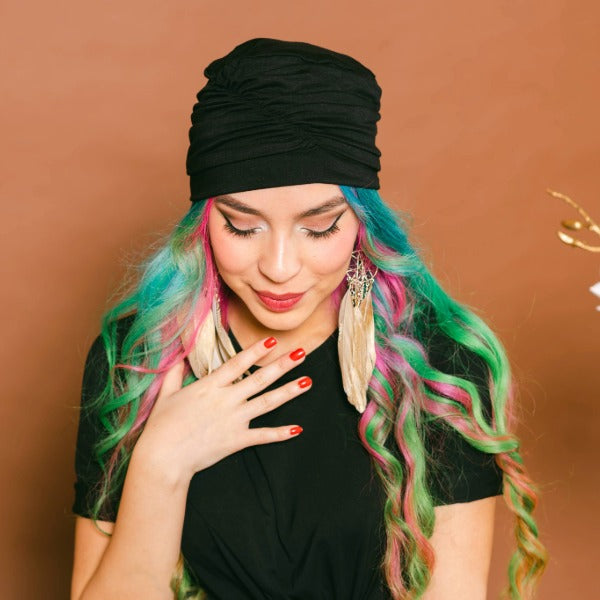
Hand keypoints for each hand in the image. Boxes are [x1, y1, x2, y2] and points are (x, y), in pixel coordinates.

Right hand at [135, 337, 310, 481]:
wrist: (163, 458)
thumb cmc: (161, 427)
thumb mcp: (166, 395)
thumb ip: (174, 375)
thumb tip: (177, 358)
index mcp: (210, 386)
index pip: (238, 363)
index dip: (256, 351)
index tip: (272, 340)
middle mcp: (227, 399)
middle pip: (260, 378)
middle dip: (282, 365)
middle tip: (301, 352)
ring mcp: (234, 420)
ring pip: (268, 402)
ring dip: (289, 391)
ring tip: (307, 381)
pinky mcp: (237, 440)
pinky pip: (263, 436)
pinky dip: (281, 433)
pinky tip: (298, 429)